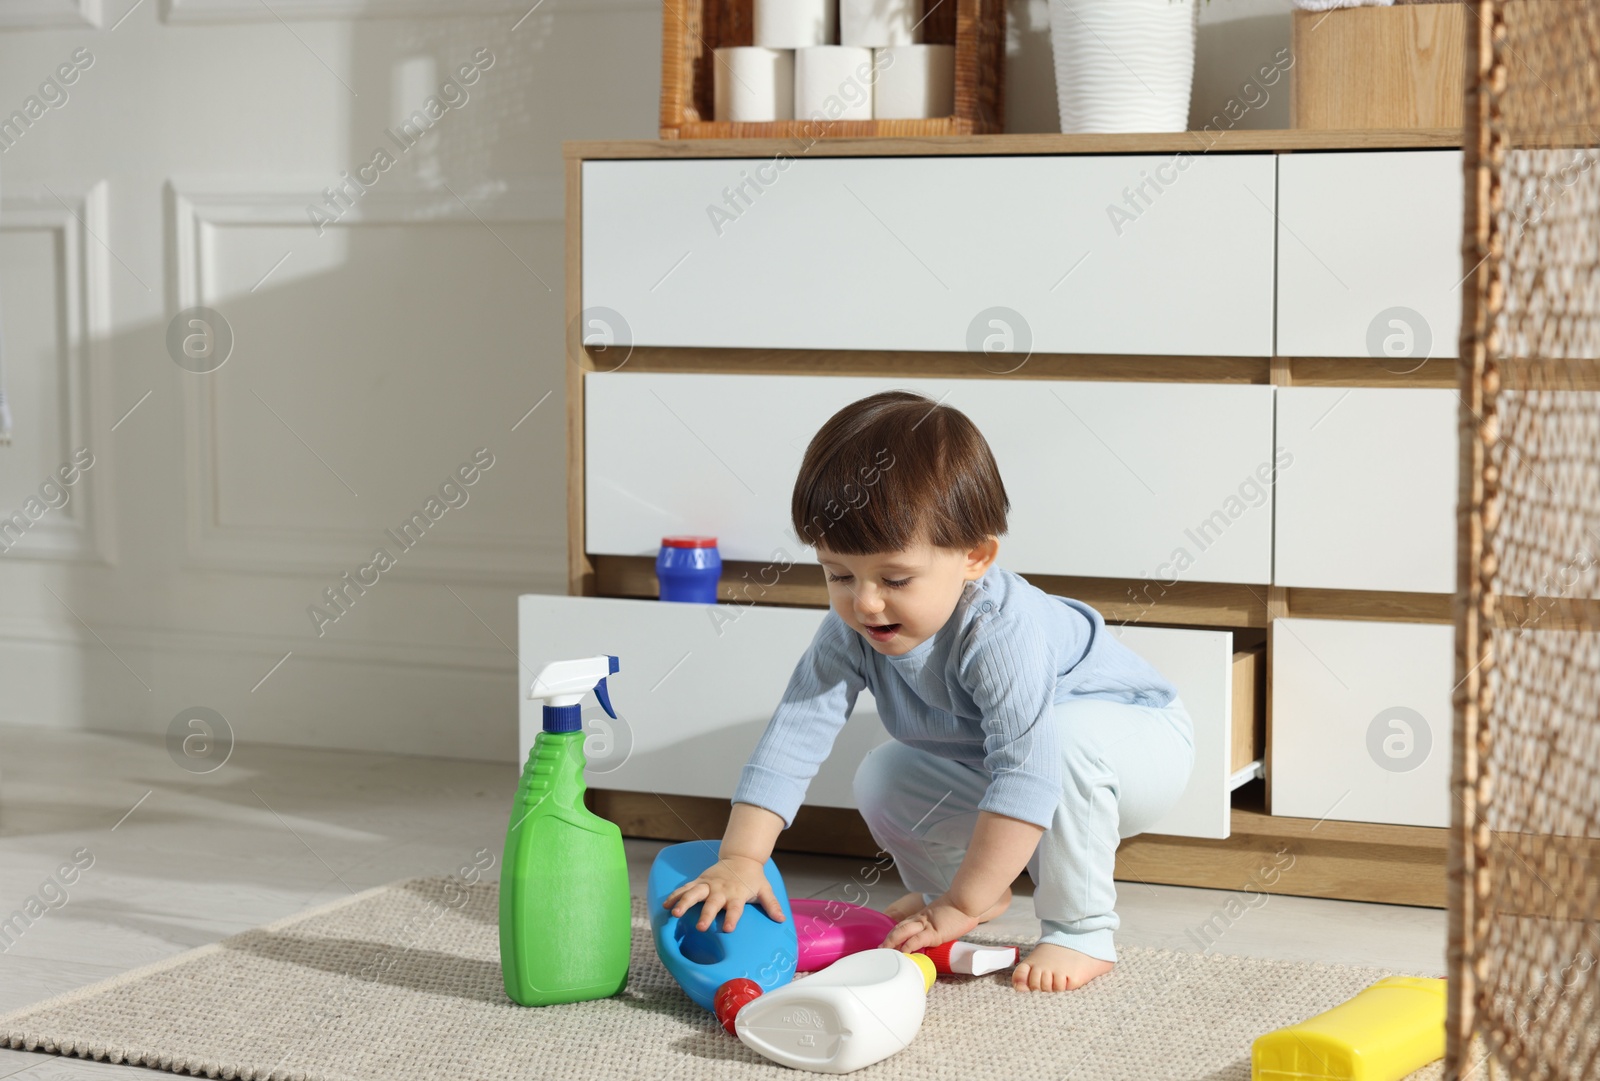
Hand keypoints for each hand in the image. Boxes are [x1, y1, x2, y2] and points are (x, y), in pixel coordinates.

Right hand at [661, 855, 786, 932]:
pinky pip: (685, 888)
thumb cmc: (753, 877)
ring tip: (674, 913)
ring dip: (684, 903)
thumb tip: (782, 919)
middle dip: (706, 915)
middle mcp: (721, 890)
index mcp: (737, 894)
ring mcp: (708, 885)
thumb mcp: (765, 889)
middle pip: (712, 903)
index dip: (732, 918)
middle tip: (701, 927)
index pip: (735, 908)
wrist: (741, 857)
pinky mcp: (700, 881)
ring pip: (694, 894)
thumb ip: (771, 905)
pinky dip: (675, 895)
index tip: (728, 929)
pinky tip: (665, 905)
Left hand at [880, 894, 980, 953]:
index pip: (905, 924)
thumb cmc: (960, 910)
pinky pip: (917, 940)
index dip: (895, 933)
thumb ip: (937, 923)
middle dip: (888, 938)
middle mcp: (921, 919)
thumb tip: (938, 931)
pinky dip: (908, 947)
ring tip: (885, 951)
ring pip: (903, 932)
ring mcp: (926, 925)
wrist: (967, 901)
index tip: (888, 941)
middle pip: (899, 927)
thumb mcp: (944, 916)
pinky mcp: (933, 932)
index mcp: (923, 916)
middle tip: (880, 948)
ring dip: (891, 942)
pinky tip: (903, 953)